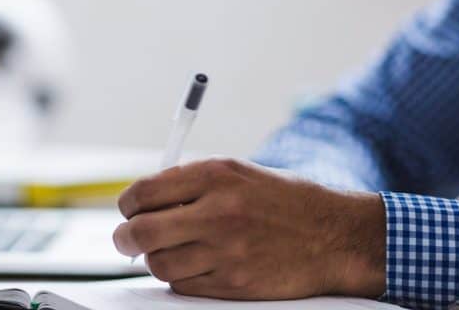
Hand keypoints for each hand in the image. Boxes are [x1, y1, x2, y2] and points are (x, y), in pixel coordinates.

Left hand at [113, 158, 385, 299]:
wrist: (334, 236)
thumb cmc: (284, 201)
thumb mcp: (238, 173)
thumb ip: (190, 182)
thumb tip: (143, 201)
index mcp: (215, 175)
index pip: (144, 192)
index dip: (127, 205)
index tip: (129, 210)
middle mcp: (218, 211)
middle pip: (141, 232)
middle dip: (125, 238)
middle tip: (127, 239)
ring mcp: (226, 251)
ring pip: (158, 264)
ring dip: (155, 259)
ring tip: (169, 251)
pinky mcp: (234, 284)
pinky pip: (183, 286)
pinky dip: (180, 278)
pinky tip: (195, 265)